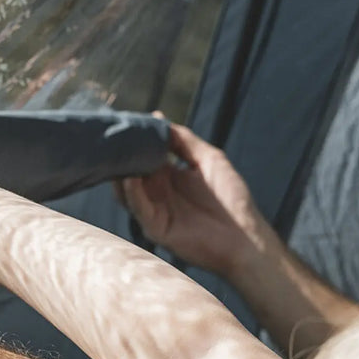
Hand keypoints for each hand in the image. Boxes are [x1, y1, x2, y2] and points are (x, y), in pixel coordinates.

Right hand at [117, 122, 269, 280]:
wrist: (245, 237)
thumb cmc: (232, 199)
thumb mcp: (209, 159)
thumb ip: (185, 141)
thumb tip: (161, 121)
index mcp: (170, 177)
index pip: (145, 156)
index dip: (136, 140)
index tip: (127, 123)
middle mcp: (158, 193)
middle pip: (131, 171)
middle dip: (123, 155)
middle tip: (113, 136)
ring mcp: (155, 210)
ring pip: (128, 190)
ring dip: (121, 173)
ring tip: (118, 154)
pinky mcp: (156, 228)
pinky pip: (139, 208)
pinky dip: (132, 193)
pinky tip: (130, 178)